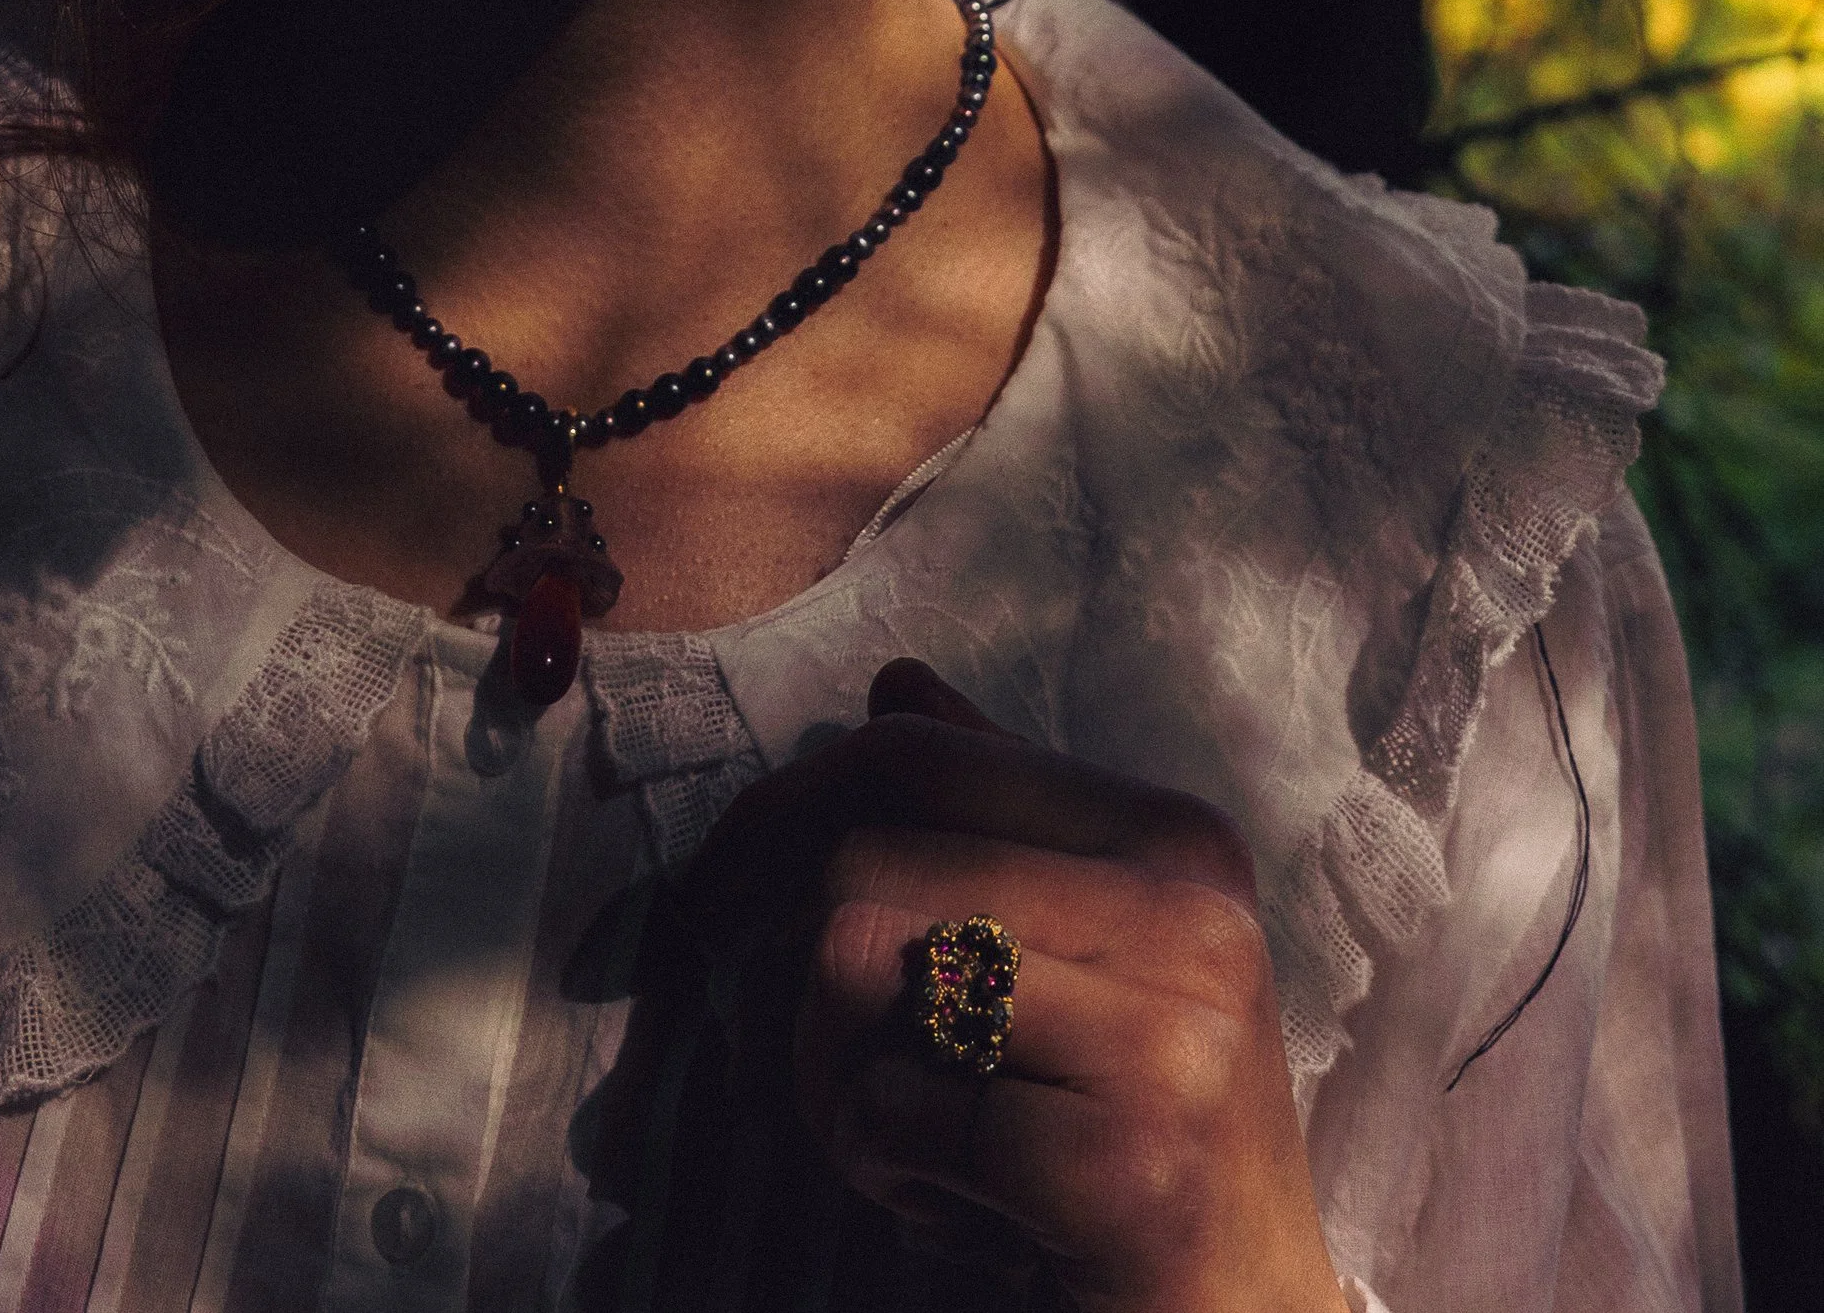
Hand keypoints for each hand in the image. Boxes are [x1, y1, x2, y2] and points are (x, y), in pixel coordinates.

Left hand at [683, 659, 1345, 1312]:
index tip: (715, 896)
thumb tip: (893, 684)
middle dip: (800, 988)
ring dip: (836, 1085)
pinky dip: (887, 1174)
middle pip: (859, 865)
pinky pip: (893, 1114)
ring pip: (853, 970)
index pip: (914, 755)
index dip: (779, 812)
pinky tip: (963, 1216)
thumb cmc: (1143, 1130)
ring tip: (915, 1147)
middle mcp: (1185, 911)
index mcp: (1171, 834)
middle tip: (849, 1082)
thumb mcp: (1091, 951)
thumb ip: (997, 813)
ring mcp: (1170, 1036)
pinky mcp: (1125, 1166)